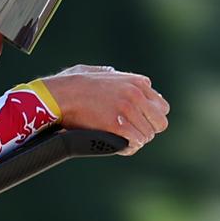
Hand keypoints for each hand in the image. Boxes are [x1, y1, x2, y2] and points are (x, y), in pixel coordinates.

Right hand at [41, 67, 167, 155]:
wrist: (58, 95)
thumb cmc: (72, 84)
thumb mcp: (99, 72)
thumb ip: (117, 77)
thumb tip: (118, 78)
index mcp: (137, 82)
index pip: (162, 107)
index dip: (150, 118)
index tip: (138, 122)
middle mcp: (137, 95)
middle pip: (159, 123)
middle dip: (147, 130)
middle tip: (131, 134)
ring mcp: (128, 111)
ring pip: (146, 136)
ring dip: (135, 140)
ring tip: (121, 141)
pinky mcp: (117, 126)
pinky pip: (134, 143)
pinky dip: (127, 148)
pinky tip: (117, 146)